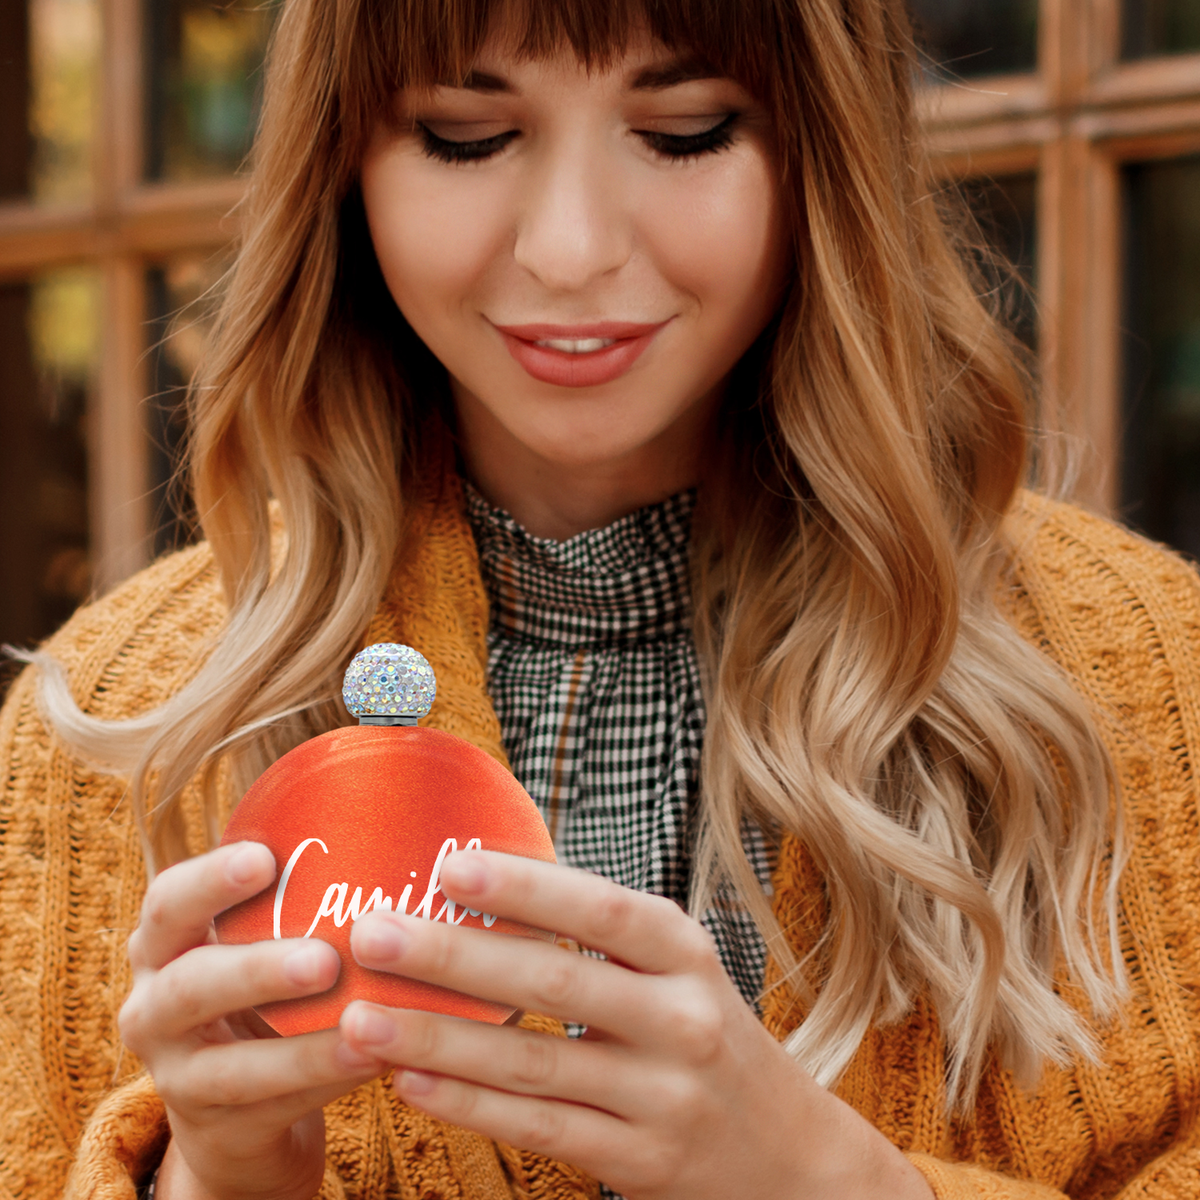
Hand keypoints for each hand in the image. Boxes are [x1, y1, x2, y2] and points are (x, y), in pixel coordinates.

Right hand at [119, 842, 385, 1199]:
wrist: (235, 1107)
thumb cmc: (261, 991)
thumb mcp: (256, 939)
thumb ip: (293, 892)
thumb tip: (388, 812)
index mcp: (163, 945)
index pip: (168, 902)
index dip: (210, 879)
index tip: (265, 857)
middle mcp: (154, 1008)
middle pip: (192, 986)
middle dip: (258, 970)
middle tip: (325, 958)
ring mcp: (178, 1076)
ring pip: (232, 1066)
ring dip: (303, 1045)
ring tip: (364, 1022)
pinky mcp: (215, 1129)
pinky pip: (273, 1107)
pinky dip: (327, 1081)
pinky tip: (377, 1058)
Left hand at [339, 851, 932, 1199]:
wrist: (786, 1152)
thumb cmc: (705, 1035)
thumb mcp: (677, 971)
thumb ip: (603, 933)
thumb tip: (490, 880)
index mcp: (684, 953)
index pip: (599, 909)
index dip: (524, 887)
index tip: (448, 864)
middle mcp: (679, 1019)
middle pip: (553, 982)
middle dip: (453, 956)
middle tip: (372, 934)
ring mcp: (661, 1096)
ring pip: (531, 1064)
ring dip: (437, 1039)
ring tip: (361, 1018)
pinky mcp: (639, 1161)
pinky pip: (538, 1127)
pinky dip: (467, 1105)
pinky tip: (409, 1081)